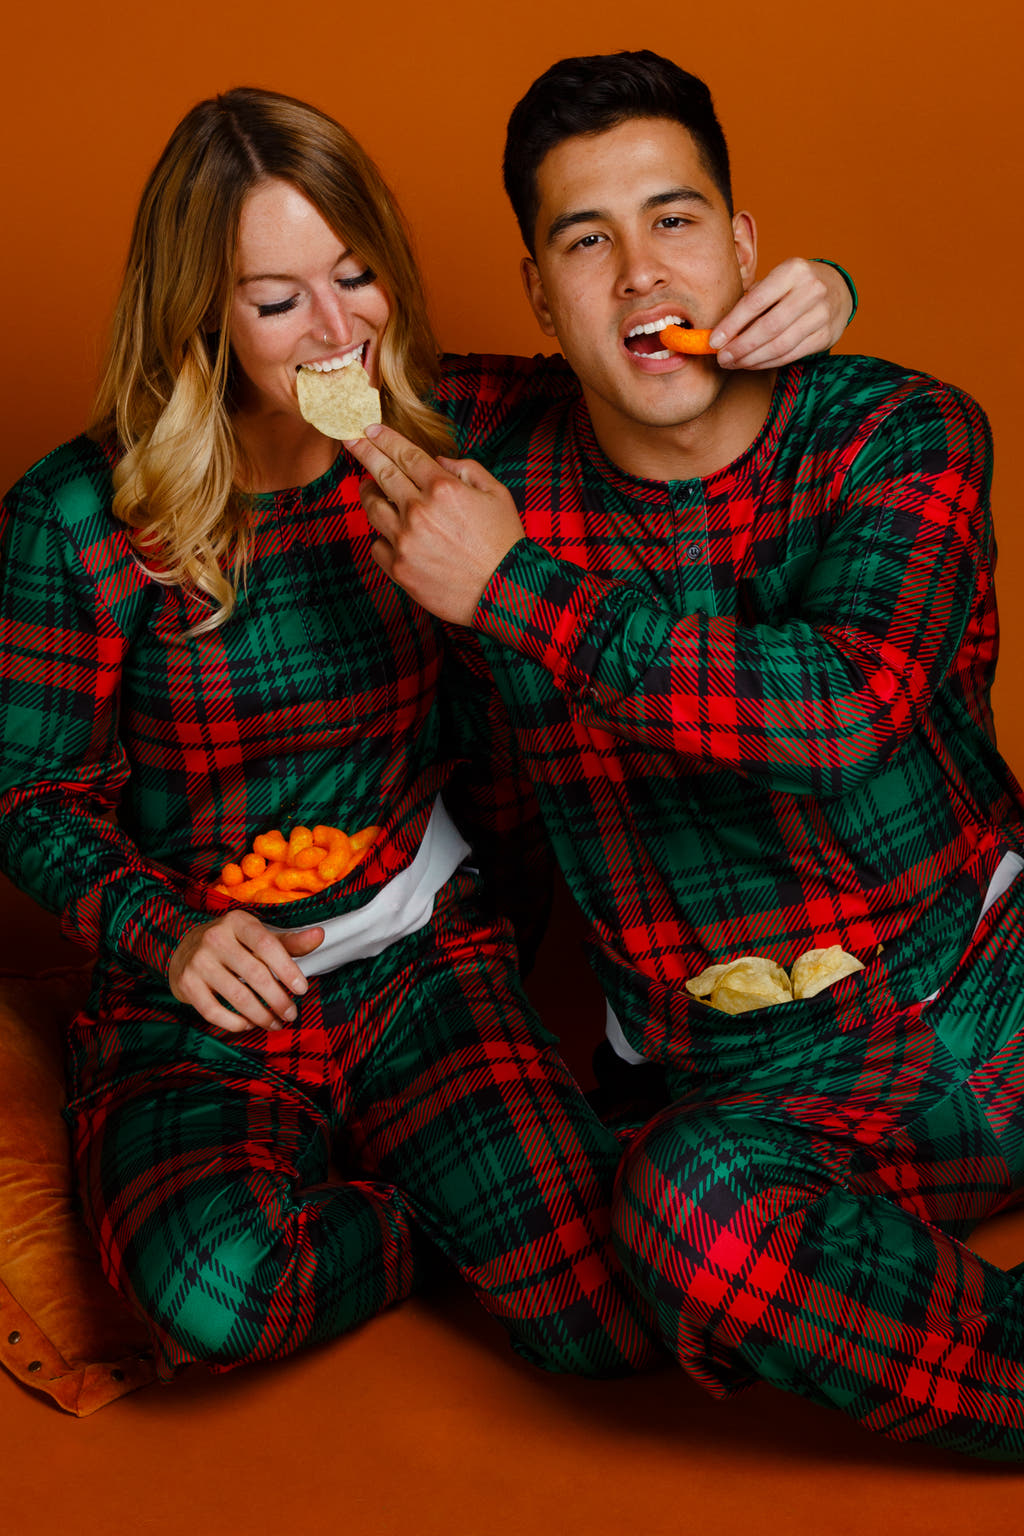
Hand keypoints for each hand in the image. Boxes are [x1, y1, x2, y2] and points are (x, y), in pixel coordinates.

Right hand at [168, 910, 323, 1033]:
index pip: (266, 945)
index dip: (287, 969)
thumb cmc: (232, 943)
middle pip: (255, 974)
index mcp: (237, 922)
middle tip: (292, 1014)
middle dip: (278, 999)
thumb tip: (320, 935)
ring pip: (236, 996)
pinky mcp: (186, 983)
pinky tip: (248, 1024)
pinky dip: (234, 1023)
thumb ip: (288, 941)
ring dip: (261, 1016)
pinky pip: (213, 1011)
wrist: (183, 948)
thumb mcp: (258, 936)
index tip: (302, 990)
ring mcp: (198, 961)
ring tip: (275, 1023)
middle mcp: (215, 938)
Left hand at [347, 424, 524, 624]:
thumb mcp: (496, 494)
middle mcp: (419, 511)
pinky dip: (382, 536)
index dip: (384, 438)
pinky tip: (391, 533)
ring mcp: (405, 541)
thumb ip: (466, 469)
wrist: (503, 592)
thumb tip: (437, 462)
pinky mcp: (399, 568)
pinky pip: (377, 544)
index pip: (405, 454)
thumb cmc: (503, 542)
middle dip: (363, 451)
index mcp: (443, 488)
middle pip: (381, 473)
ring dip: (368, 493)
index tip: (369, 429)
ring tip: (368, 487)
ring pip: (372, 508)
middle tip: (350, 439)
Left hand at [710, 257, 853, 368]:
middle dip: (741, 347)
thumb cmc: (793, 286)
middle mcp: (811, 290)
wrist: (837, 289)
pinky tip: (752, 363)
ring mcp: (821, 314)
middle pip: (768, 327)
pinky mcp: (826, 335)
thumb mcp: (775, 281)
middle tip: (722, 359)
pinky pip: (791, 355)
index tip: (714, 341)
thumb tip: (721, 333)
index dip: (732, 324)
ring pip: (780, 345)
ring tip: (734, 363)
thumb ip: (751, 301)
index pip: (755, 302)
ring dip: (752, 359)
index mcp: (793, 270)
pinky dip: (768, 362)